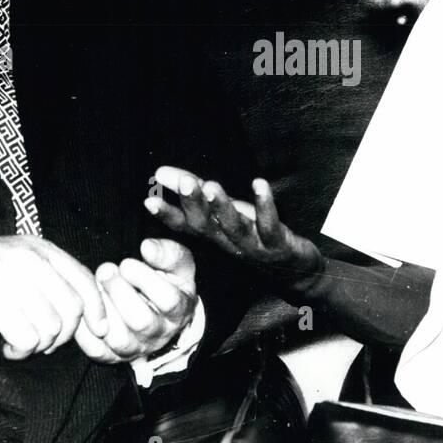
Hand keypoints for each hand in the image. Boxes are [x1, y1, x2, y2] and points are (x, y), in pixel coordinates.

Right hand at [0, 228, 108, 359]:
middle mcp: (31, 262)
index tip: (97, 330)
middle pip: (73, 310)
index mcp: (40, 249)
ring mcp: (13, 282)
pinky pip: (28, 339)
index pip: (85, 281)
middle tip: (41, 341)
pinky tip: (6, 346)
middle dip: (63, 335)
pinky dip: (20, 350)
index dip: (97, 309)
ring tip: (18, 342)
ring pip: (52, 328)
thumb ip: (47, 274)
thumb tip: (82, 308)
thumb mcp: (14, 257)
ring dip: (38, 345)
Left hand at [78, 238, 198, 362]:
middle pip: (141, 321)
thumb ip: (169, 253)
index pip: (169, 300)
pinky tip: (82, 307)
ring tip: (94, 287)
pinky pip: (96, 350)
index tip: (126, 263)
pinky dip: (85, 330)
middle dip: (119, 292)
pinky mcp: (114, 357)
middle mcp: (160, 334)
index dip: (146, 280)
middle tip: (105, 270)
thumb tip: (147, 247)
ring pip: (119, 339)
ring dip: (102, 310)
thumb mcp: (177, 266)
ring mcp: (136, 348)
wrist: (157, 315)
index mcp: (179, 311)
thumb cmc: (167, 283)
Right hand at [146, 166, 323, 279]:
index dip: (167, 214)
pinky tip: (259, 184)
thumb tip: (160, 172)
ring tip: (212, 186)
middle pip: (206, 226)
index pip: (185, 225)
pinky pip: (270, 225)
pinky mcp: (278, 244)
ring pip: (233, 228)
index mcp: (213, 235)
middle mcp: (228, 242)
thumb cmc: (254, 235)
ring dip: (222, 207)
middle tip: (184, 182)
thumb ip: (194, 191)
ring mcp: (253, 245)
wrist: (294, 271)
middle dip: (194, 204)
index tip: (148, 201)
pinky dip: (265, 205)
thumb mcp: (223, 212)